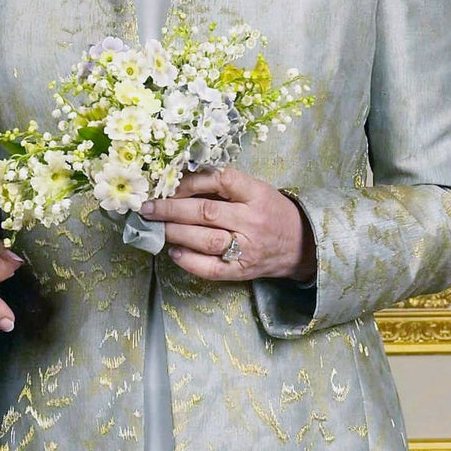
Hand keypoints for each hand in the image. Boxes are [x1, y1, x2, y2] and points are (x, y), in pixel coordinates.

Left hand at [142, 167, 316, 282]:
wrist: (303, 245)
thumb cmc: (271, 211)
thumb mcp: (256, 189)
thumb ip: (224, 185)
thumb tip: (178, 181)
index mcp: (257, 194)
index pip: (220, 180)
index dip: (190, 181)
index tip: (168, 182)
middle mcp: (252, 220)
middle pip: (205, 211)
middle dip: (170, 209)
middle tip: (146, 207)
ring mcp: (248, 247)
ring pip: (205, 239)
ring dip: (175, 232)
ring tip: (155, 226)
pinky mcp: (242, 270)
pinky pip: (212, 268)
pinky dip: (189, 261)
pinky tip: (174, 252)